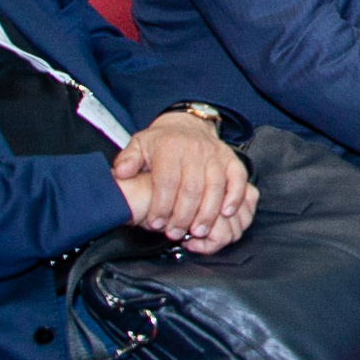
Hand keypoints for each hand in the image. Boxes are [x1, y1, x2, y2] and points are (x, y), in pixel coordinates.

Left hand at [114, 115, 248, 244]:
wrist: (186, 126)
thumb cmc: (160, 143)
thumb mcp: (138, 146)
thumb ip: (127, 161)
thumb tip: (121, 173)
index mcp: (169, 146)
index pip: (167, 180)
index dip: (161, 205)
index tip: (156, 224)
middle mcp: (195, 149)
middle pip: (192, 188)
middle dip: (183, 215)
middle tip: (175, 233)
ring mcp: (216, 154)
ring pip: (215, 187)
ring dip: (207, 213)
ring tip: (198, 231)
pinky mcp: (231, 160)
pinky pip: (237, 180)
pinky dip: (234, 197)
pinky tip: (225, 213)